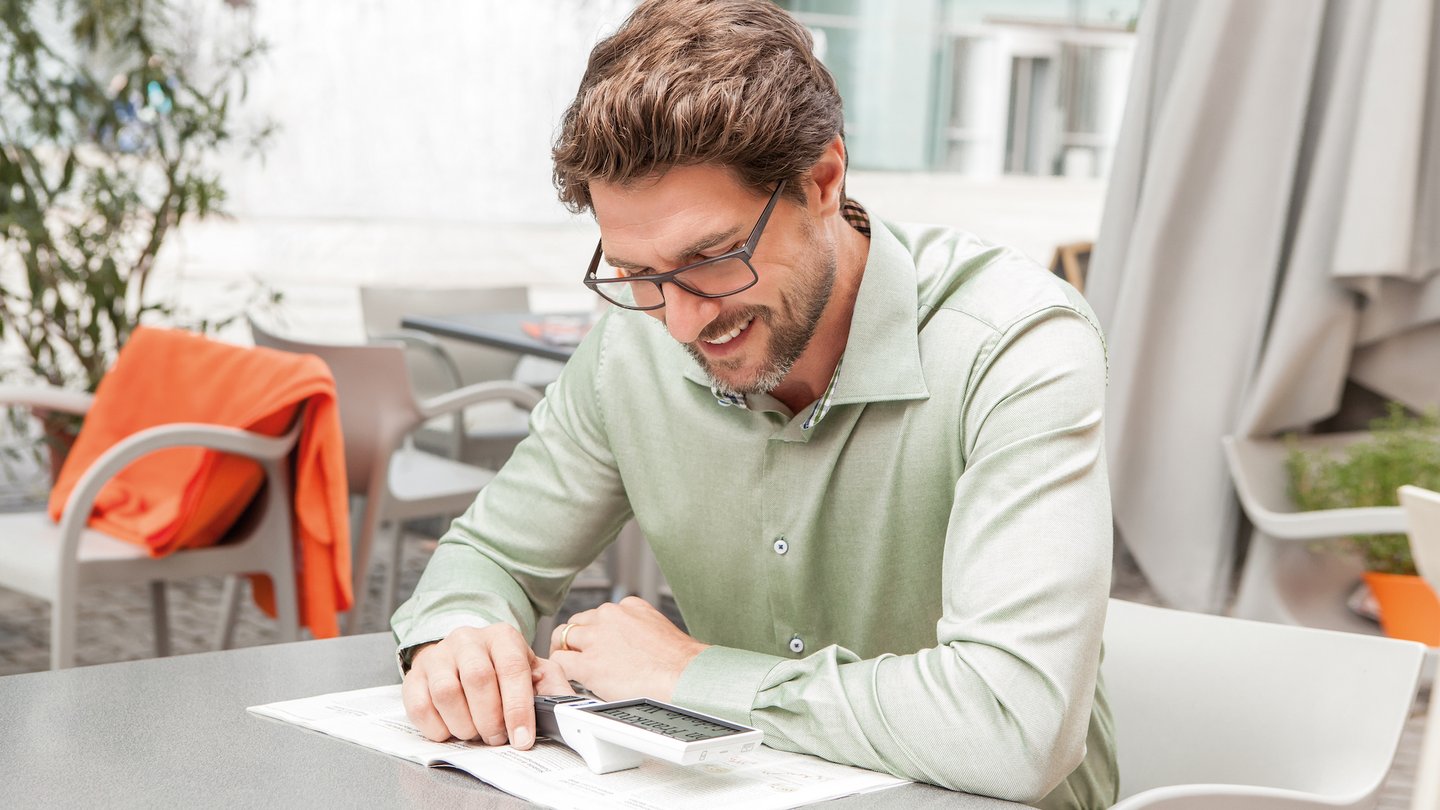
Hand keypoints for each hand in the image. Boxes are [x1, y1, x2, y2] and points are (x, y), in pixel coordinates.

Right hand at [402, 623, 573, 747]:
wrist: (462, 656)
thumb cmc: (501, 669)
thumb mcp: (534, 672)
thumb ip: (552, 689)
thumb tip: (568, 712)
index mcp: (502, 636)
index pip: (512, 669)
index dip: (518, 708)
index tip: (521, 738)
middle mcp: (468, 640)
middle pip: (478, 679)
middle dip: (491, 719)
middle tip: (497, 737)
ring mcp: (438, 655)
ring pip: (447, 693)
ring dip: (465, 724)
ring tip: (475, 732)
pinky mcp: (414, 675)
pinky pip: (420, 706)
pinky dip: (437, 728)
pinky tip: (451, 730)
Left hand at [548, 596, 708, 701]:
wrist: (684, 677)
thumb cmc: (680, 662)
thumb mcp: (660, 629)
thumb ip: (639, 629)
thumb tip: (635, 645)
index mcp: (629, 606)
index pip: (600, 613)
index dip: (595, 631)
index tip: (598, 643)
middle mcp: (610, 616)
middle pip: (578, 621)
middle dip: (576, 638)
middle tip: (577, 654)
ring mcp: (596, 638)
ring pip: (563, 636)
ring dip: (565, 650)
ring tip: (569, 664)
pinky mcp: (588, 663)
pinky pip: (560, 661)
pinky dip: (561, 669)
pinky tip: (568, 677)